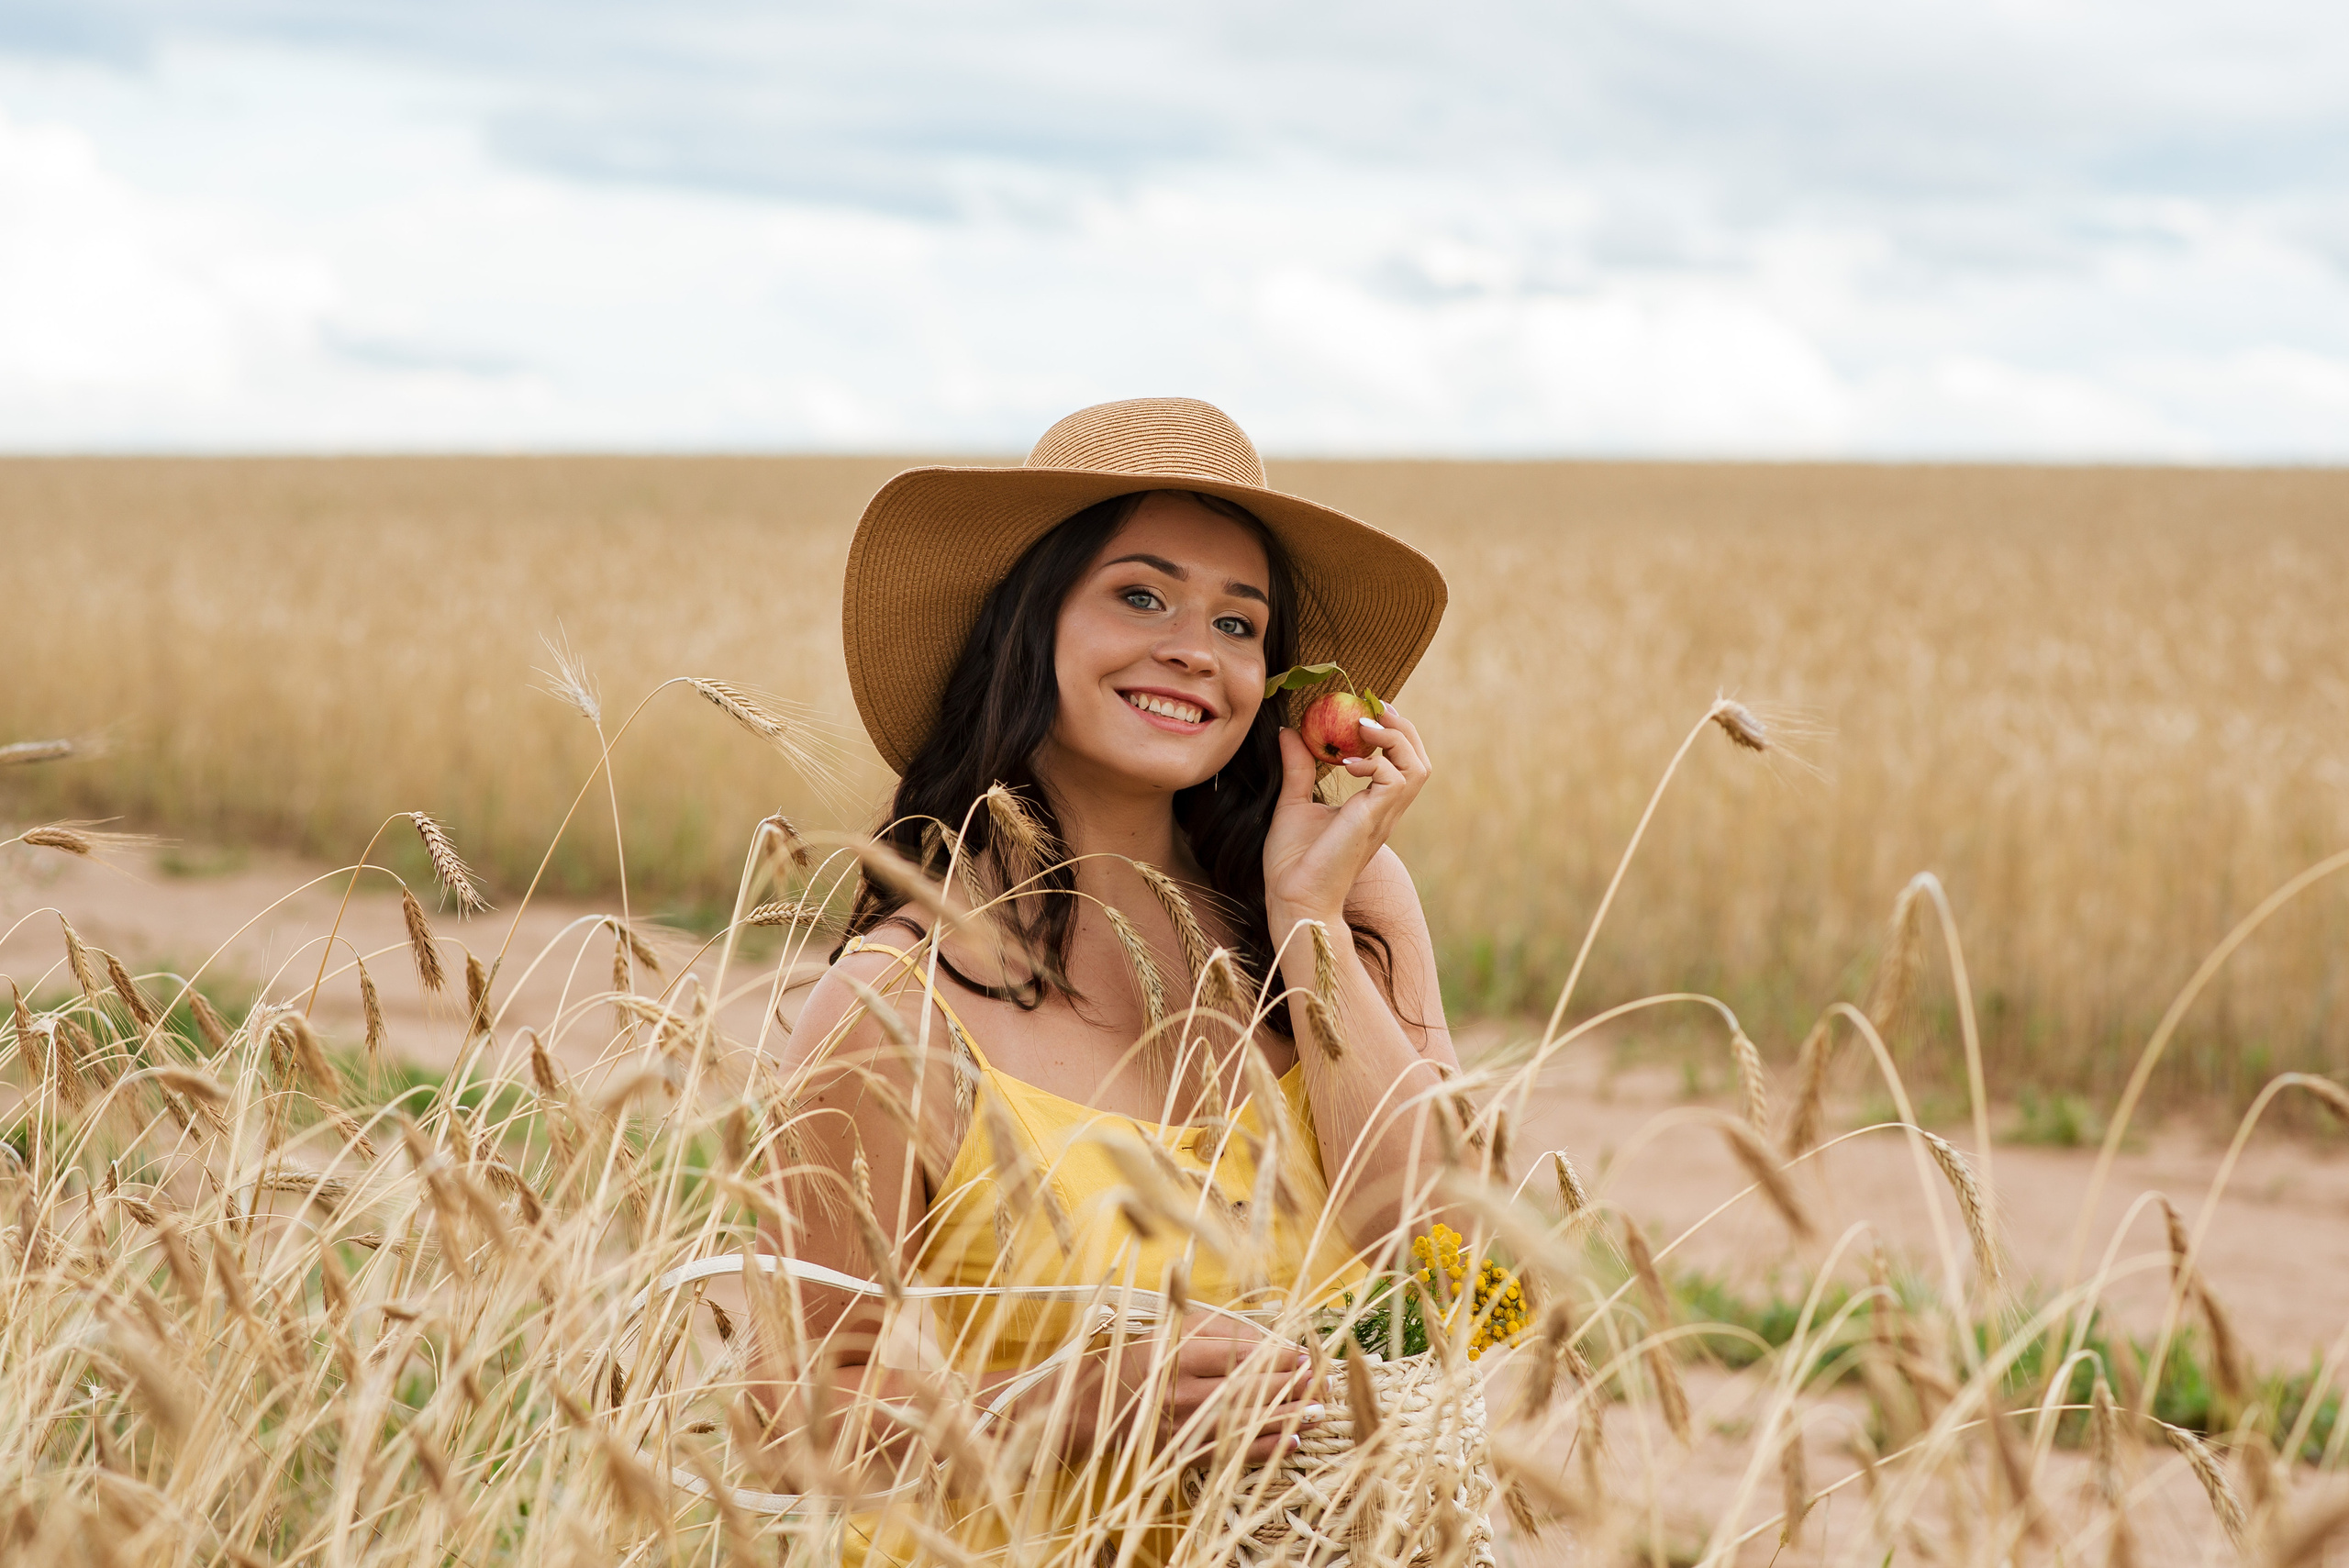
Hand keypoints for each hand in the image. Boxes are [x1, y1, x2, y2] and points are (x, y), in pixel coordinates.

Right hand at [1065, 1308, 1325, 1465]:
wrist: (1094, 1404)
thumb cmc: (1140, 1357)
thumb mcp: (1173, 1328)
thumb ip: (1219, 1327)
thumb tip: (1267, 1337)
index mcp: (1183, 1354)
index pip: (1244, 1355)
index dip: (1280, 1356)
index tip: (1303, 1353)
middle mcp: (1187, 1392)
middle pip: (1252, 1389)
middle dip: (1291, 1385)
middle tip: (1318, 1380)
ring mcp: (1187, 1427)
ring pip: (1248, 1423)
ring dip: (1288, 1417)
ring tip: (1317, 1411)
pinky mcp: (1184, 1454)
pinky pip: (1234, 1452)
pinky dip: (1266, 1448)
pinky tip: (1293, 1441)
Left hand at [1262, 702, 1431, 925]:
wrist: (1293, 896)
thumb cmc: (1292, 863)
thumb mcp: (1293, 803)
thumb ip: (1298, 768)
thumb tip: (1290, 732)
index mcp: (1372, 808)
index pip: (1401, 763)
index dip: (1391, 734)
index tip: (1366, 713)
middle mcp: (1385, 811)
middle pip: (1419, 760)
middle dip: (1403, 729)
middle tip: (1374, 709)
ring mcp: (1383, 816)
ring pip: (1418, 767)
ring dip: (1395, 739)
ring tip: (1363, 728)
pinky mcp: (1374, 820)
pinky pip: (1395, 779)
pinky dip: (1375, 762)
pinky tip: (1346, 763)